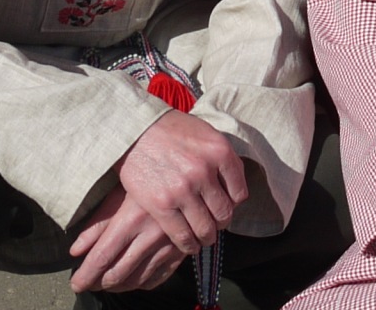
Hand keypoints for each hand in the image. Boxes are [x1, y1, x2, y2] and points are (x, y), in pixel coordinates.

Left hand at [68, 187, 188, 295]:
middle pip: (117, 273)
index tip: (76, 284)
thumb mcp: (119, 194)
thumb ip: (97, 224)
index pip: (102, 257)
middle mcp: (151, 234)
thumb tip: (75, 251)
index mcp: (132, 218)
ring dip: (118, 286)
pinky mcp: (182, 250)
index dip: (86, 275)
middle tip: (90, 283)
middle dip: (98, 283)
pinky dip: (141, 283)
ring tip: (107, 281)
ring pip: (137, 280)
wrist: (188, 170)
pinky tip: (132, 278)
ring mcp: (168, 244)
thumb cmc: (148, 178)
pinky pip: (158, 278)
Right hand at [112, 111, 247, 259]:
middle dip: (221, 223)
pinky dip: (189, 245)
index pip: (239, 193)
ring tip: (203, 238)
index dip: (233, 204)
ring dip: (207, 237)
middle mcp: (204, 171)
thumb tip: (233, 186)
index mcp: (220, 152)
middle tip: (214, 225)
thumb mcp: (206, 134)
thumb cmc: (172, 130)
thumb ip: (221, 158)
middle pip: (224, 213)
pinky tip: (189, 245)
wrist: (136, 130)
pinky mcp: (162, 204)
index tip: (225, 207)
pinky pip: (183, 235)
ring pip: (206, 228)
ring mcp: (183, 190)